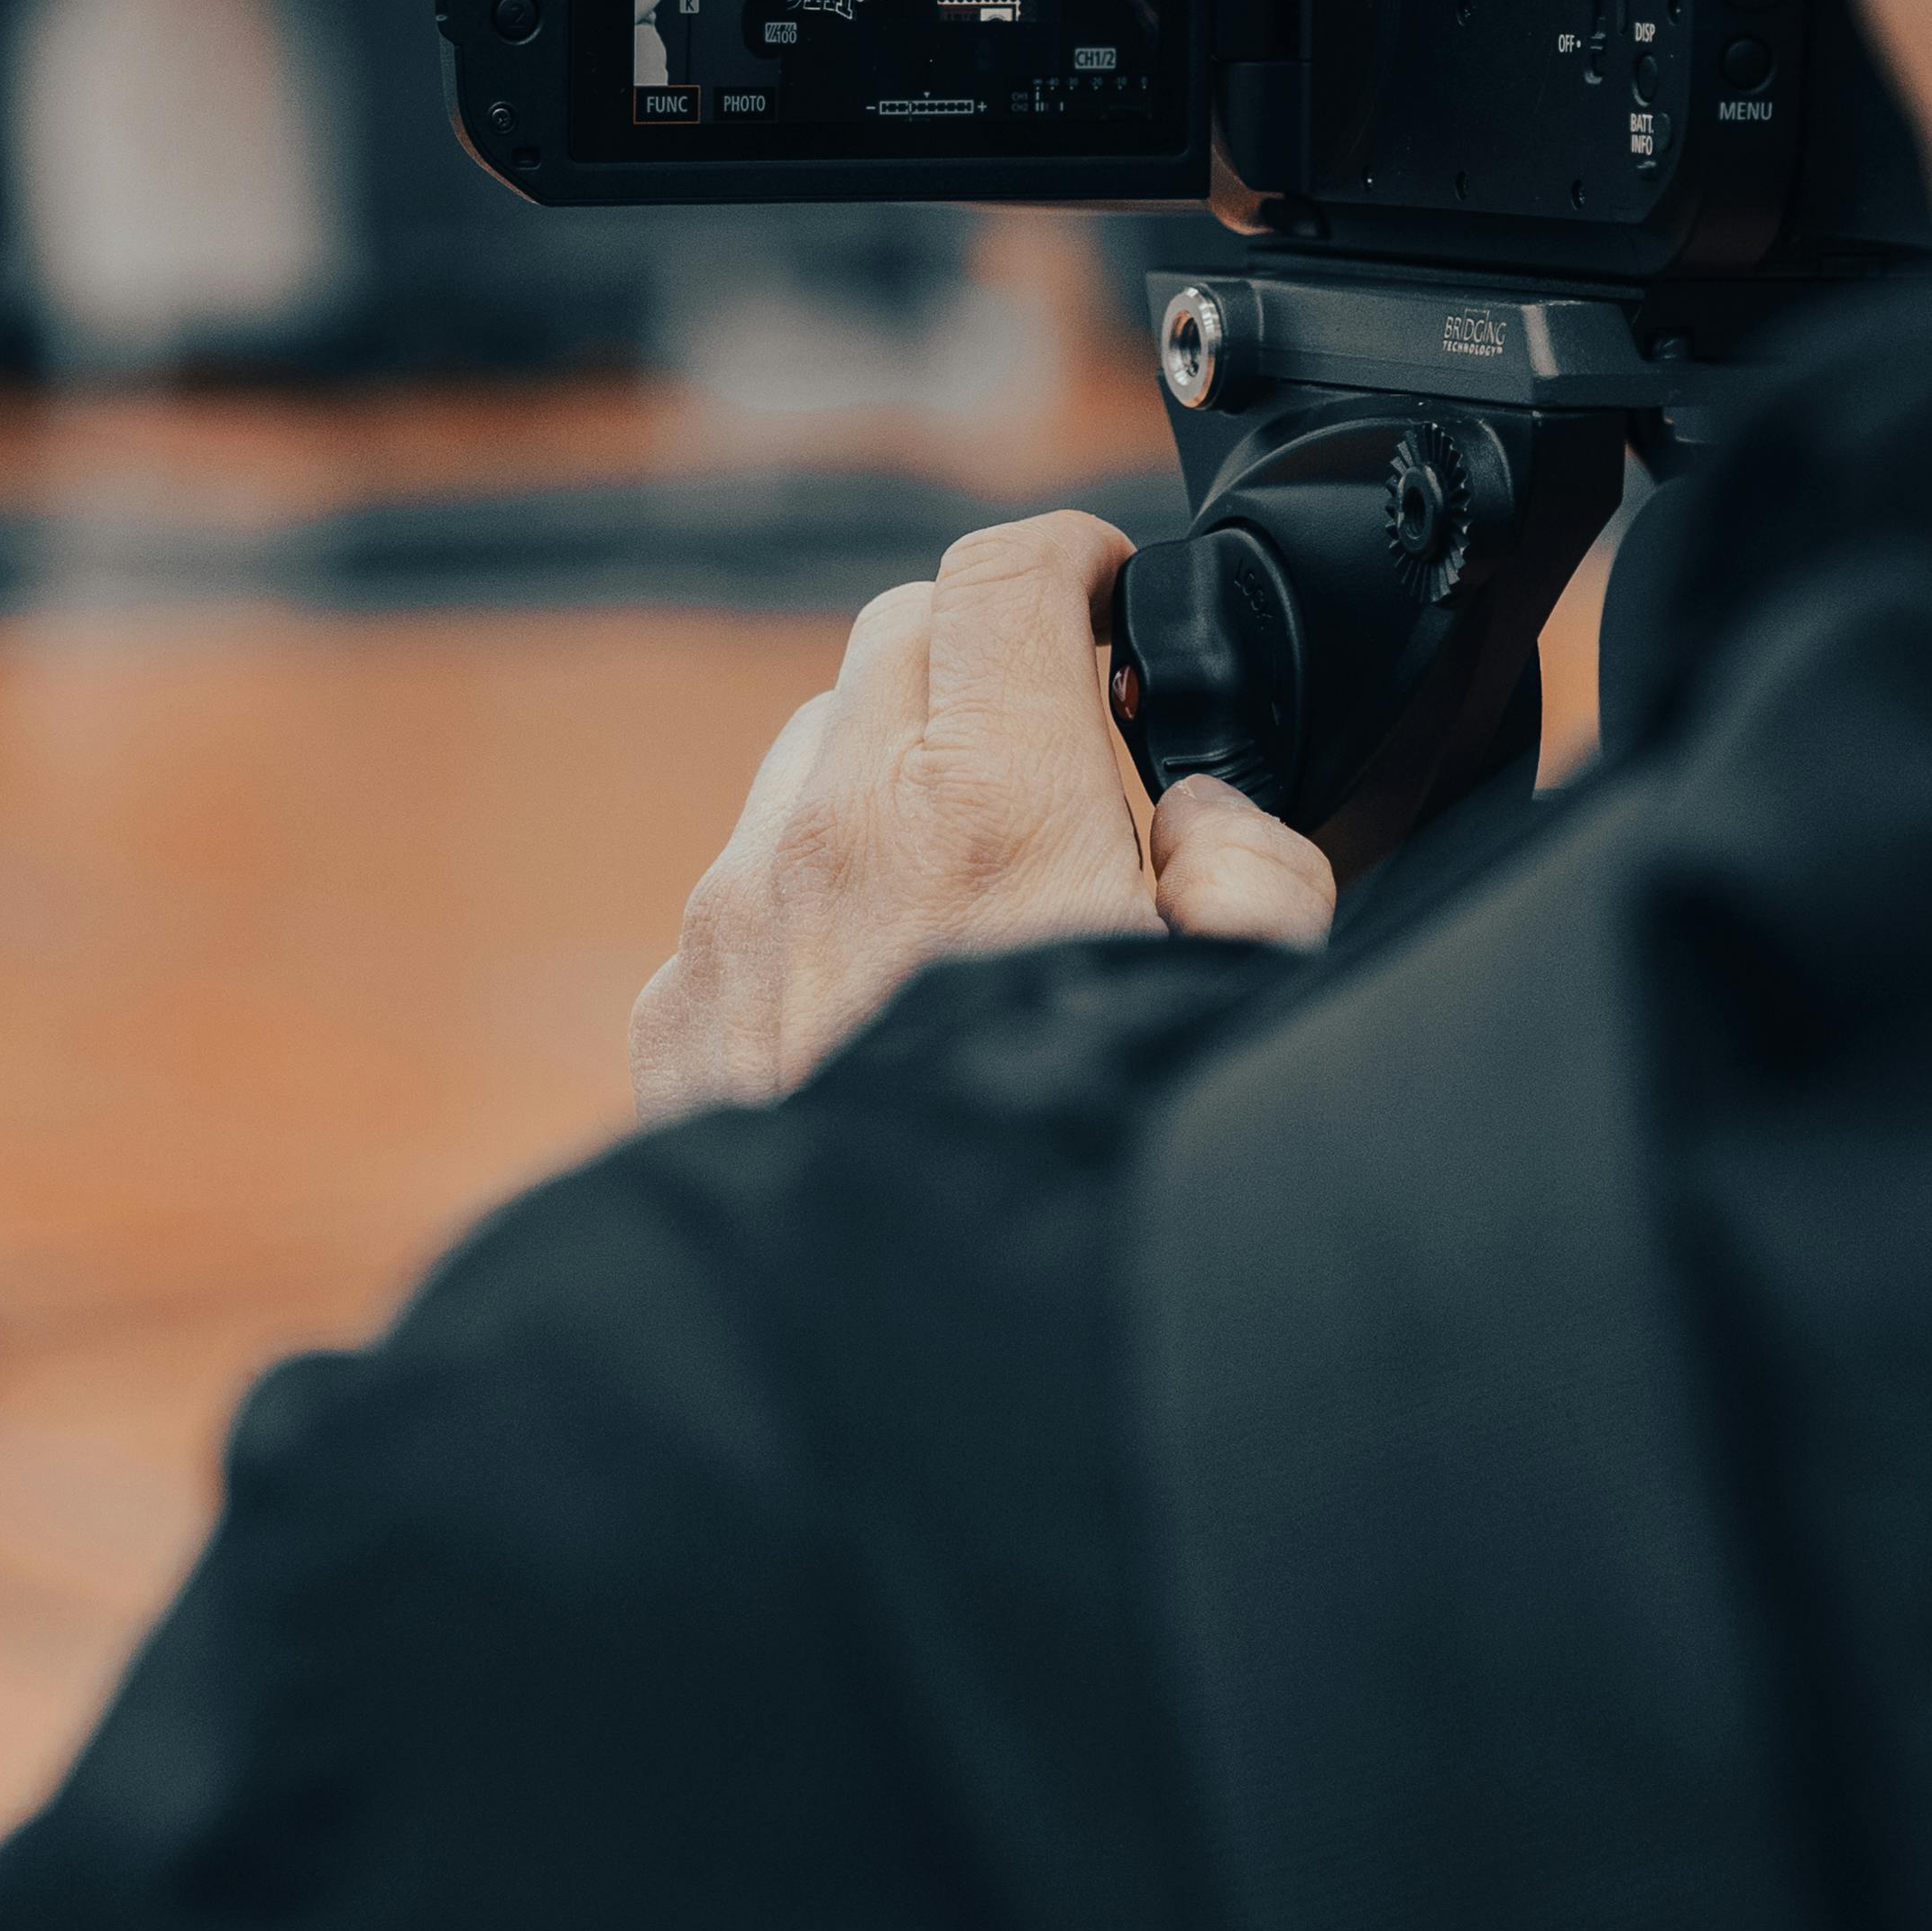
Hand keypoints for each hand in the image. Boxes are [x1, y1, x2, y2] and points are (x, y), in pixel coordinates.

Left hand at [628, 513, 1331, 1122]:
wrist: (899, 1365)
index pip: (1007, 573)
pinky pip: (743, 891)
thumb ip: (1254, 868)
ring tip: (974, 895)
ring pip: (809, 754)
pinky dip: (812, 901)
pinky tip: (884, 999)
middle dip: (988, 660)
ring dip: (890, 778)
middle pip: (899, 635)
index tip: (1111, 603)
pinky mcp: (677, 1012)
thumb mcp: (1251, 1011)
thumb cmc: (1081, 1183)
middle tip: (1066, 753)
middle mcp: (836, 830)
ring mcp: (736, 918)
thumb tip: (1205, 816)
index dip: (1075, 565)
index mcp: (991, 802)